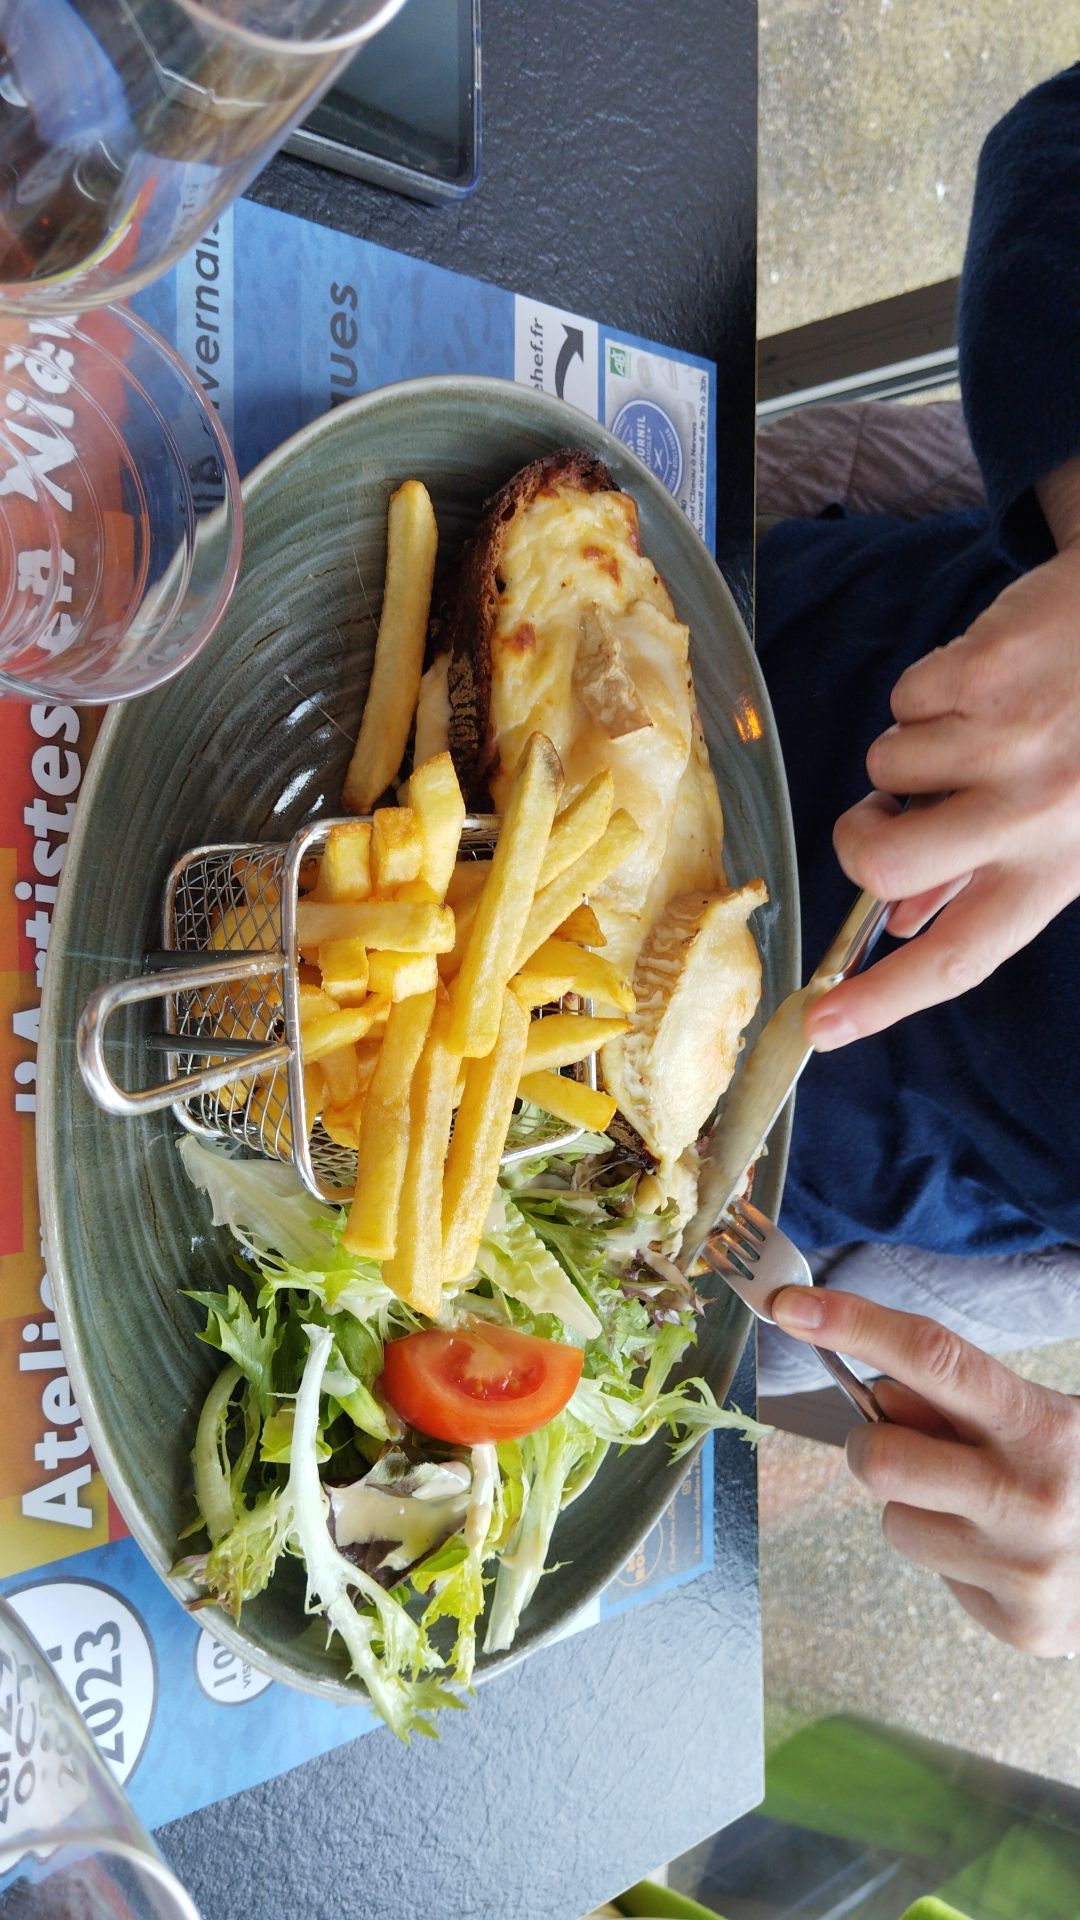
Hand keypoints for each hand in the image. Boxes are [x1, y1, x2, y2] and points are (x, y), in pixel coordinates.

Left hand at [771, 1284, 1079, 1655]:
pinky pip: (933, 1574)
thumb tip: (878, 1396)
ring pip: (896, 1524)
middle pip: (881, 1459)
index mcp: (1040, 1425)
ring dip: (917, 1509)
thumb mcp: (1034, 1415)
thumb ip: (956, 1400)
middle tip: (908, 1445)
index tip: (793, 1306)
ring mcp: (1025, 1566)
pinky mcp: (1019, 1622)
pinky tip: (998, 1550)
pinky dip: (952, 1556)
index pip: (933, 1358)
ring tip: (975, 1507)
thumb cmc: (1075, 1472)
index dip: (854, 1324)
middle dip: (872, 1445)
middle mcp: (1032, 1496)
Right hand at [805, 457, 1079, 1049]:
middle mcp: (1034, 813)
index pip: (961, 956)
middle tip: (878, 819)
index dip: (883, 998)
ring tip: (974, 727)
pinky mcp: (984, 670)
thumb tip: (907, 921)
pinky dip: (930, 691)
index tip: (821, 1024)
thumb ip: (986, 878)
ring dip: (911, 750)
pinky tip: (984, 682)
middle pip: (884, 864)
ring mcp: (1007, 739)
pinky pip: (904, 699)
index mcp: (1056, 867)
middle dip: (857, 838)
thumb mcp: (1068, 826)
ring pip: (884, 767)